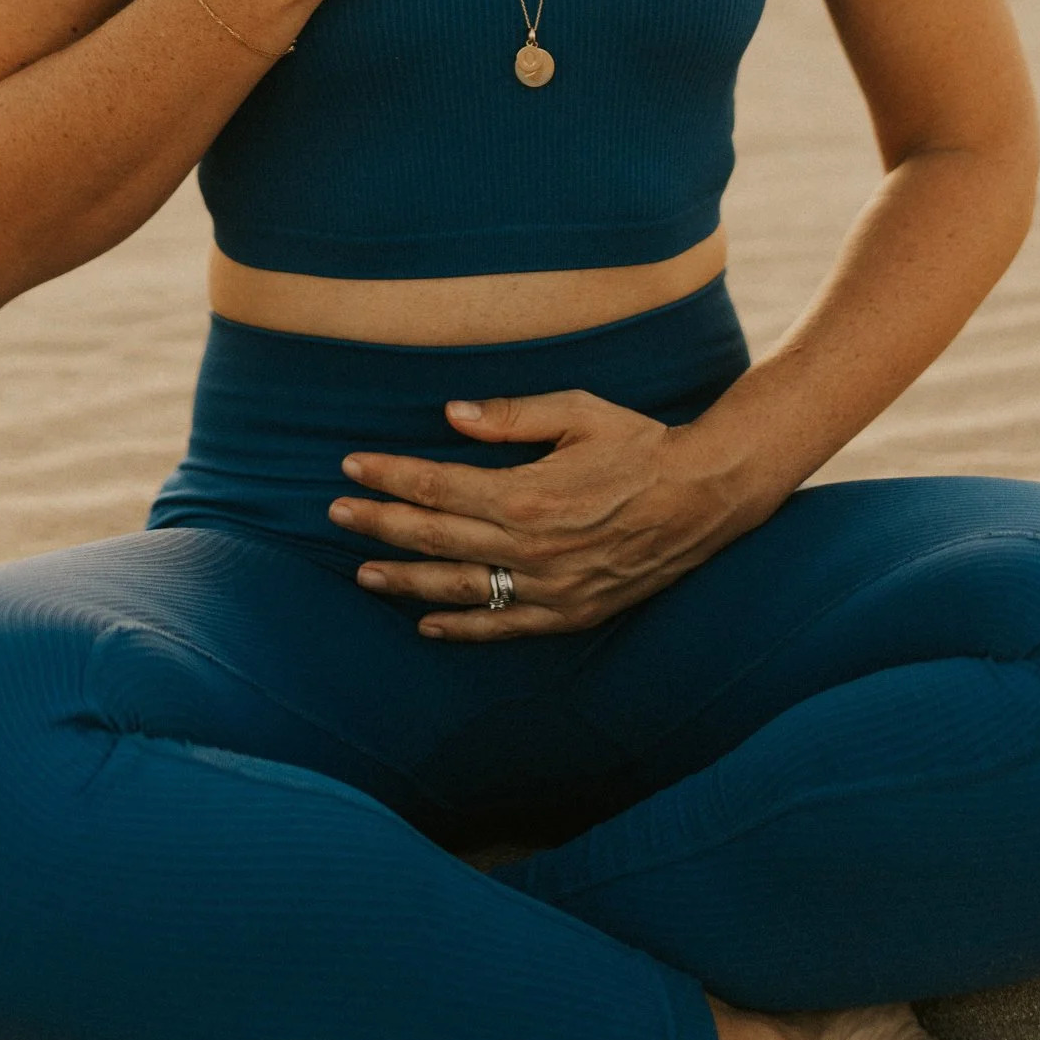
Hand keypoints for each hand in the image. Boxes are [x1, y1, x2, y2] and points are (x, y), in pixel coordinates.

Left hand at [329, 386, 762, 635]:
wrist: (703, 497)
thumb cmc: (639, 443)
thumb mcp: (578, 411)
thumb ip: (510, 415)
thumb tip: (450, 414)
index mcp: (528, 492)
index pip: (437, 486)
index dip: (390, 475)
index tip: (351, 465)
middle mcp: (532, 547)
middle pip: (436, 538)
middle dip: (379, 524)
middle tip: (336, 513)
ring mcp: (550, 587)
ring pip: (460, 588)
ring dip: (404, 580)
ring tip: (362, 571)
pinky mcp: (570, 613)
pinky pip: (503, 627)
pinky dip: (461, 628)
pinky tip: (426, 623)